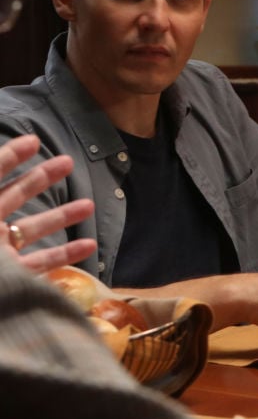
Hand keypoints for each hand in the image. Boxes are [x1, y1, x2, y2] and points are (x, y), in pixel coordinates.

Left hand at [0, 134, 95, 272]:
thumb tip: (7, 151)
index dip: (10, 156)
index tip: (35, 141)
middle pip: (14, 196)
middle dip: (42, 178)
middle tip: (68, 163)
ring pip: (32, 230)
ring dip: (62, 216)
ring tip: (89, 205)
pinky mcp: (13, 278)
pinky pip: (41, 263)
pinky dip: (65, 255)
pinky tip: (89, 246)